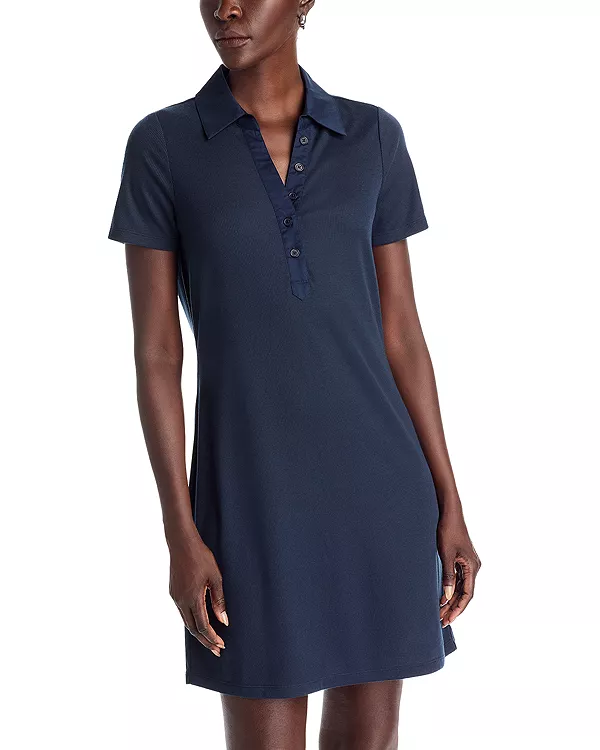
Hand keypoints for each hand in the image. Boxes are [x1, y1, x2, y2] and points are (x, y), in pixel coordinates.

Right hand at [169, 532, 228, 655]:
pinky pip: (182, 613)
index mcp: (192, 598)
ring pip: (186, 622)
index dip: (212, 638)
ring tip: (209, 641)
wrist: (181, 543)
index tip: (221, 646)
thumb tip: (224, 621)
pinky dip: (191, 621)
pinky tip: (199, 622)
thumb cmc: (201, 557)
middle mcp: (181, 601)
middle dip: (205, 641)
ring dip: (198, 633)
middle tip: (216, 650)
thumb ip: (219, 600)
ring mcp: (175, 597)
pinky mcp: (173, 592)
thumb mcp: (215, 577)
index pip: (203, 626)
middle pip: (193, 629)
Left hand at [437, 506, 481, 627]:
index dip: (458, 608)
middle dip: (453, 608)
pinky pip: (458, 580)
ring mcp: (468, 564)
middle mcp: (474, 567)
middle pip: (465, 593)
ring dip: (451, 600)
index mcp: (473, 567)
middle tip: (442, 621)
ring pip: (461, 587)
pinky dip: (451, 589)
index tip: (449, 619)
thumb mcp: (446, 554)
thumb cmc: (448, 530)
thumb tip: (447, 596)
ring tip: (440, 613)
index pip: (467, 594)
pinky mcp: (462, 560)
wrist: (450, 512)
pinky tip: (443, 598)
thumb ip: (448, 575)